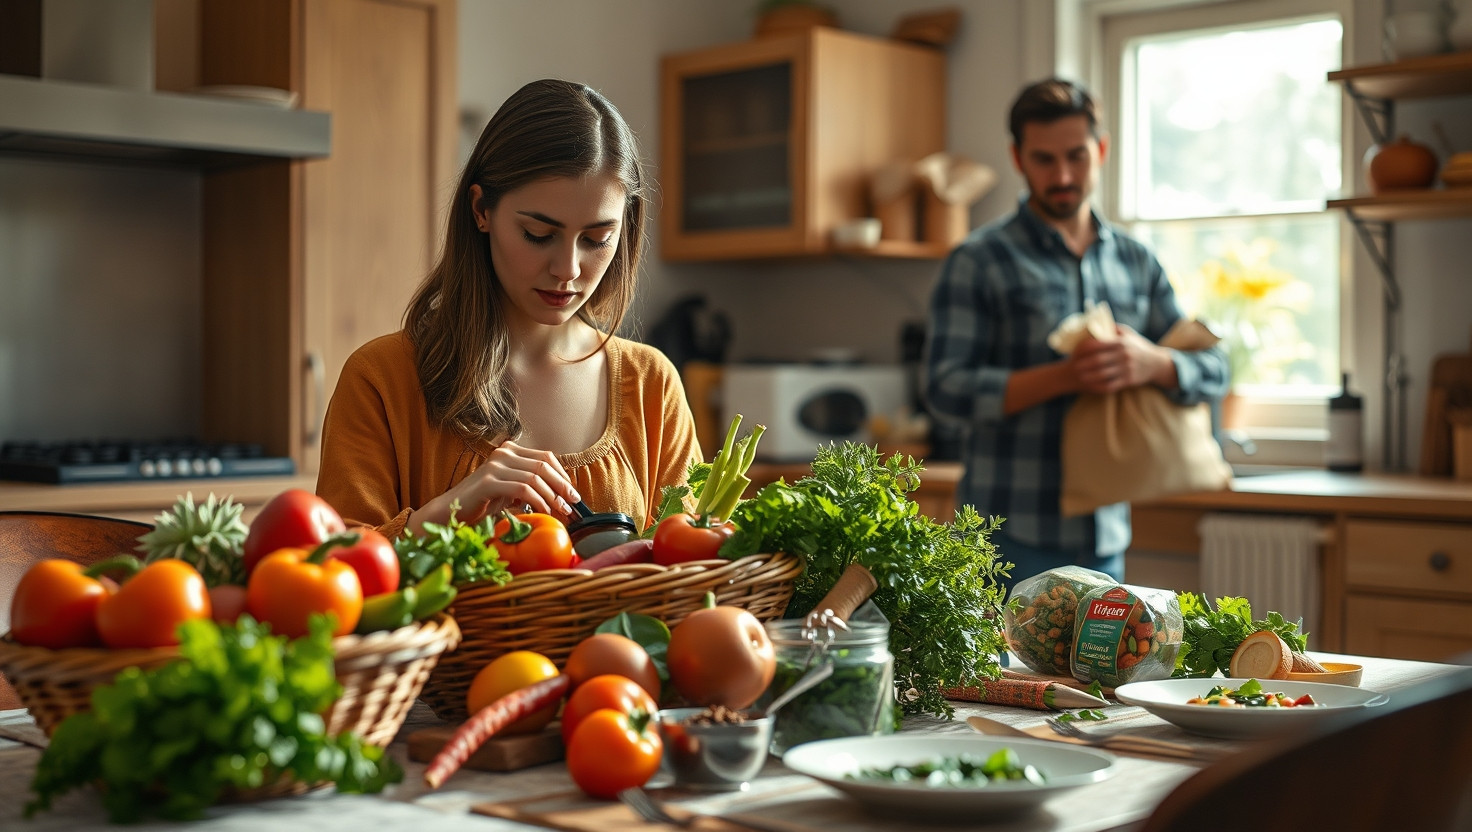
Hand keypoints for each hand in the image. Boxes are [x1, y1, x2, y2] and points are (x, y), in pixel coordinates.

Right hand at [411, 441, 580, 531]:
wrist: (450, 512)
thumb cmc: (483, 504)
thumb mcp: (511, 491)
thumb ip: (531, 486)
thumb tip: (563, 496)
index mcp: (510, 451)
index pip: (546, 458)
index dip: (564, 476)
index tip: (574, 495)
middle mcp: (503, 453)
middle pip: (544, 466)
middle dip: (562, 487)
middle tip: (573, 505)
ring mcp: (494, 465)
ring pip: (535, 477)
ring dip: (552, 497)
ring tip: (560, 512)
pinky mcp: (488, 482)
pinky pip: (522, 489)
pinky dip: (538, 501)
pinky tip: (543, 512)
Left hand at [1067, 325, 1173, 394]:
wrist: (1157, 363)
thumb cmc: (1138, 347)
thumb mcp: (1128, 334)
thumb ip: (1113, 329)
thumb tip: (1095, 323)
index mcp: (1121, 342)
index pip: (1098, 344)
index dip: (1083, 349)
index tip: (1075, 352)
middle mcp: (1124, 355)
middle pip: (1098, 361)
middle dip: (1084, 365)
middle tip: (1074, 368)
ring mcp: (1127, 369)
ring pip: (1103, 374)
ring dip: (1089, 377)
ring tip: (1080, 378)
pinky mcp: (1129, 380)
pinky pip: (1112, 385)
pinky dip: (1100, 386)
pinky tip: (1092, 386)